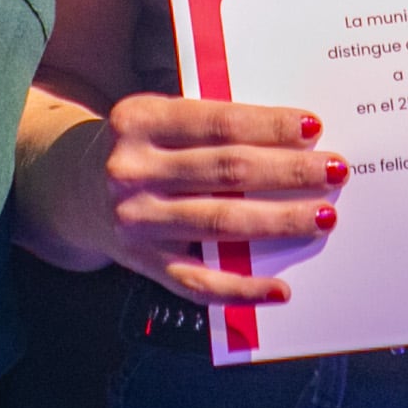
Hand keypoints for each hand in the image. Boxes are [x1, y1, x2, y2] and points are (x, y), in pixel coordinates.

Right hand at [82, 95, 344, 303]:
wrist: (71, 188)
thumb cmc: (141, 147)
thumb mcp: (158, 119)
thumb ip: (209, 124)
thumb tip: (292, 137)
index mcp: (139, 120)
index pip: (217, 122)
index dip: (269, 126)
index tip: (314, 128)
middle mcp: (132, 170)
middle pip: (227, 171)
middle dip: (288, 172)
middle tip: (335, 170)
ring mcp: (135, 220)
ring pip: (221, 223)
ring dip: (279, 222)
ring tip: (323, 216)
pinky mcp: (142, 263)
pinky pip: (198, 283)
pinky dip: (241, 289)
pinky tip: (280, 289)